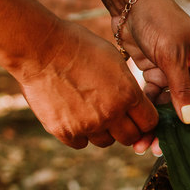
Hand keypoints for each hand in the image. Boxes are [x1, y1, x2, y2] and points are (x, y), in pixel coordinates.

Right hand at [14, 19, 158, 151]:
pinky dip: (79, 134)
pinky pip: (80, 143)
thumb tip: (135, 104)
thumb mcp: (115, 61)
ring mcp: (87, 124)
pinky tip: (73, 117)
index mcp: (128, 95)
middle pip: (130, 137)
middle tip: (114, 117)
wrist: (39, 47)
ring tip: (90, 112)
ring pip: (105, 142)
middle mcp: (111, 113)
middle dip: (126, 129)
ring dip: (102, 131)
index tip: (136, 116)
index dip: (144, 120)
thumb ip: (128, 87)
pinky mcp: (64, 130)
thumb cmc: (78, 46)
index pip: (149, 122)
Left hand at [119, 0, 189, 141]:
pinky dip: (146, 109)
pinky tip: (138, 125)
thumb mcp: (172, 55)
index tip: (182, 142)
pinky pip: (154, 97)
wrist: (130, 1)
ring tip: (141, 144)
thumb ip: (181, 89)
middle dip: (171, 128)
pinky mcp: (156, 72)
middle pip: (187, 105)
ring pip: (168, 105)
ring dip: (156, 122)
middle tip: (156, 149)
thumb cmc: (159, 20)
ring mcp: (175, 72)